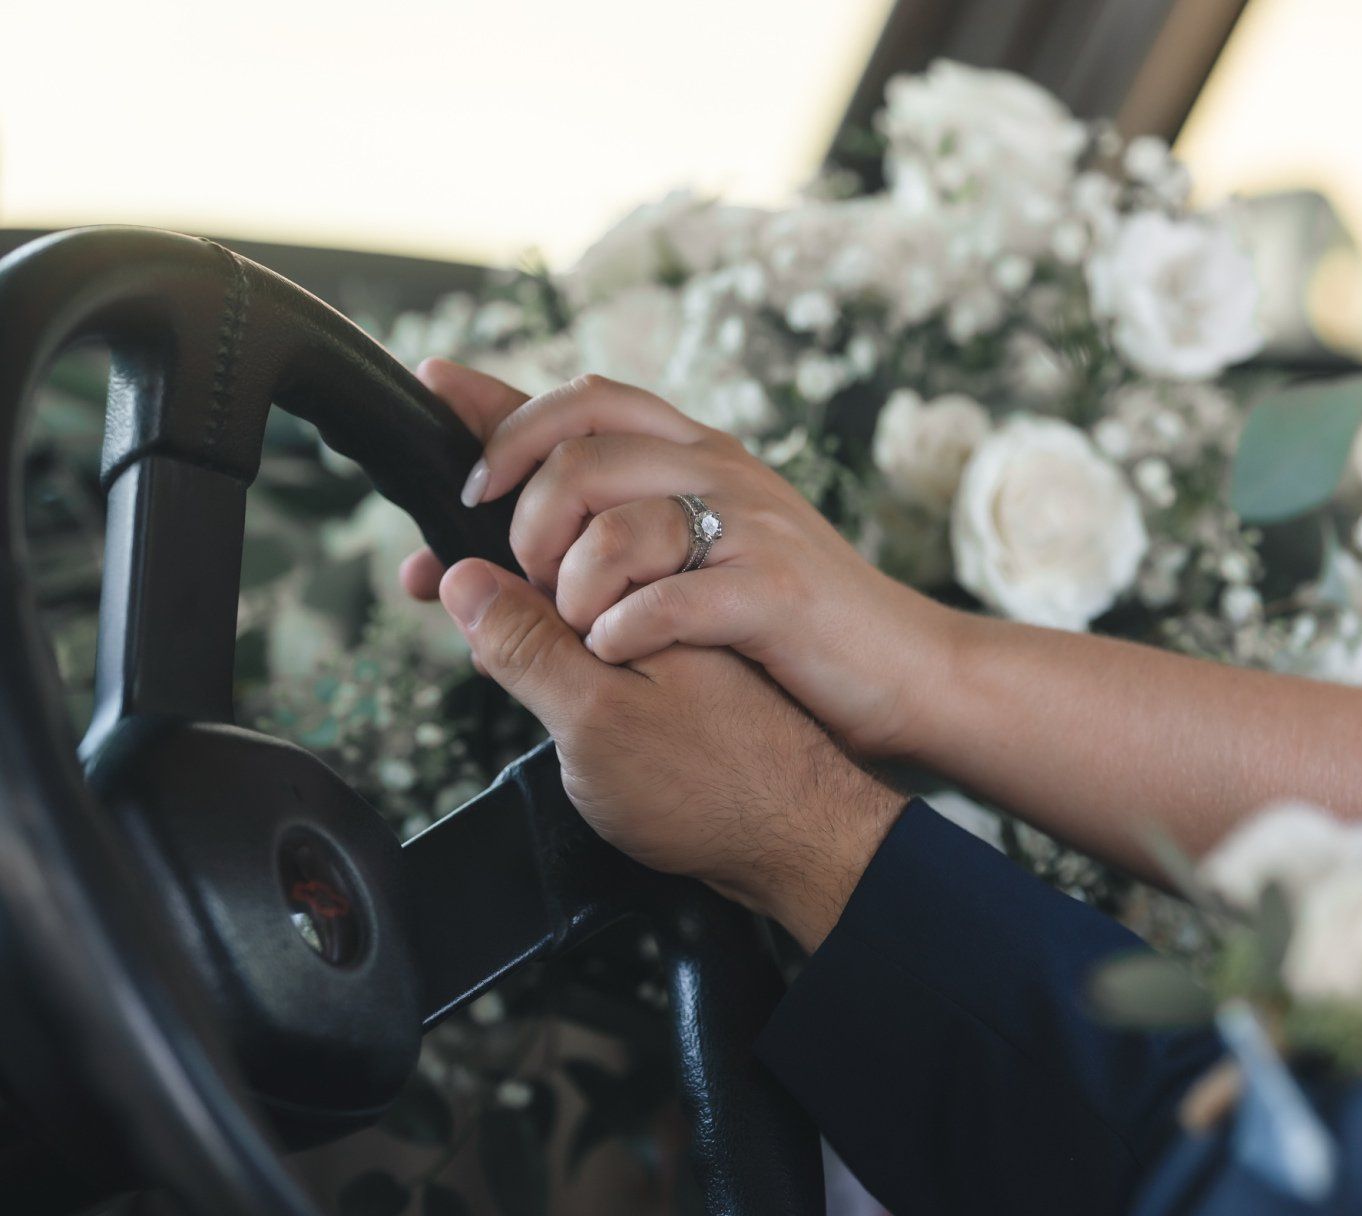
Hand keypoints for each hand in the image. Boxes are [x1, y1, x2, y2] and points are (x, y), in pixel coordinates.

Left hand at [400, 360, 959, 758]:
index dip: (500, 413)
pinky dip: (624, 629)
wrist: (908, 668)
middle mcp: (722, 474)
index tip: (451, 448)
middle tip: (520, 571)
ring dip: (569, 581)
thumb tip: (494, 536)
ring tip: (576, 624)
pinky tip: (616, 652)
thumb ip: (617, 529)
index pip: (584, 398)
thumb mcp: (705, 552)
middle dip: (522, 514)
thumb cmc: (793, 622)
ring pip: (618, 520)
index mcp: (700, 456)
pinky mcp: (774, 593)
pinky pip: (672, 598)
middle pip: (581, 449)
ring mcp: (752, 528)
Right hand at [435, 556, 904, 950]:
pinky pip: (602, 642)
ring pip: (577, 600)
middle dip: (492, 568)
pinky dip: (559, 652)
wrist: (805, 849)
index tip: (421, 566)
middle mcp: (665, 596)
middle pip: (560, 553)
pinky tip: (536, 685)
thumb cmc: (714, 789)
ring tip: (481, 644)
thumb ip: (528, 645)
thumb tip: (462, 577)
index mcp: (651, 583)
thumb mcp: (597, 720)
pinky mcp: (679, 678)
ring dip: (520, 615)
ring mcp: (673, 636)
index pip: (551, 522)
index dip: (481, 531)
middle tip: (430, 597)